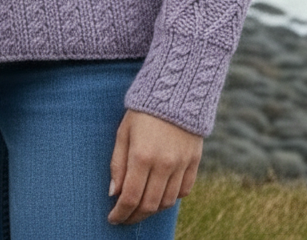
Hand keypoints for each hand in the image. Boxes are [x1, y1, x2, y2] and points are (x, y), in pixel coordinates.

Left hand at [108, 109, 202, 225]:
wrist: (176, 88)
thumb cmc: (143, 110)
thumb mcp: (124, 131)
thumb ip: (118, 163)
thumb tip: (114, 193)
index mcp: (142, 155)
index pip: (130, 197)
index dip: (121, 213)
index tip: (113, 218)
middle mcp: (163, 163)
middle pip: (149, 204)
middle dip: (134, 216)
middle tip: (125, 218)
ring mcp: (181, 163)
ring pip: (167, 202)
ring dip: (152, 209)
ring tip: (141, 207)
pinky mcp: (194, 161)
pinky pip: (184, 191)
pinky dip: (172, 198)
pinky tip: (161, 194)